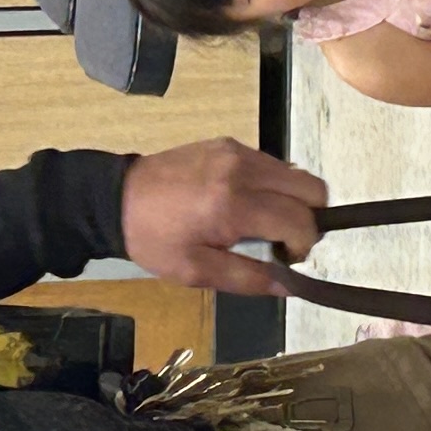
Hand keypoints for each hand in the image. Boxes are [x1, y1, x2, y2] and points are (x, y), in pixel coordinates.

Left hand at [119, 138, 326, 297]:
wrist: (118, 199)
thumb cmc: (155, 240)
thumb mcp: (197, 271)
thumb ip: (248, 279)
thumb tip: (290, 287)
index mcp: (234, 205)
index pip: (300, 220)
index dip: (304, 244)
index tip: (286, 258)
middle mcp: (243, 170)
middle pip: (312, 189)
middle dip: (308, 219)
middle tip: (282, 240)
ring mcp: (237, 151)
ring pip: (296, 173)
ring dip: (292, 201)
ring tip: (263, 222)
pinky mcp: (229, 143)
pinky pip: (272, 164)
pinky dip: (274, 185)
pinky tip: (247, 203)